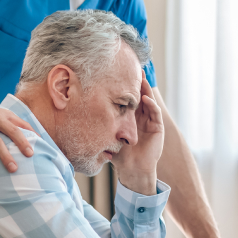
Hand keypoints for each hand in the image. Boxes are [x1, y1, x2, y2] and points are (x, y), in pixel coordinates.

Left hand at [112, 73, 164, 193]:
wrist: (132, 169)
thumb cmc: (119, 154)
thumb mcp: (107, 134)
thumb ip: (100, 125)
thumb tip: (80, 113)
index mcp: (130, 116)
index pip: (128, 97)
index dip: (125, 85)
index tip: (118, 73)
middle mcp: (141, 116)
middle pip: (140, 94)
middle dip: (137, 82)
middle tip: (133, 68)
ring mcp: (150, 120)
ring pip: (149, 100)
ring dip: (145, 89)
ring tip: (141, 77)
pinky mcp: (157, 127)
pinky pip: (155, 113)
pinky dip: (151, 105)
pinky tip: (144, 98)